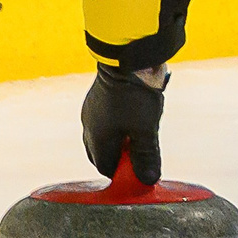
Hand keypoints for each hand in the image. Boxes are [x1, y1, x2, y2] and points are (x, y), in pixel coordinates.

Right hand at [80, 63, 166, 184]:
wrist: (127, 56)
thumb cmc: (135, 95)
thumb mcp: (146, 129)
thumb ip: (146, 156)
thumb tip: (149, 180)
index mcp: (97, 139)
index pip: (106, 167)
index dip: (124, 173)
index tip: (141, 170)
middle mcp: (89, 126)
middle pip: (103, 152)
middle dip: (122, 157)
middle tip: (142, 152)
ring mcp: (92, 109)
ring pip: (106, 134)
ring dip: (122, 138)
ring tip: (141, 131)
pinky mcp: (99, 96)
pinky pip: (108, 118)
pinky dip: (120, 123)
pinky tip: (135, 115)